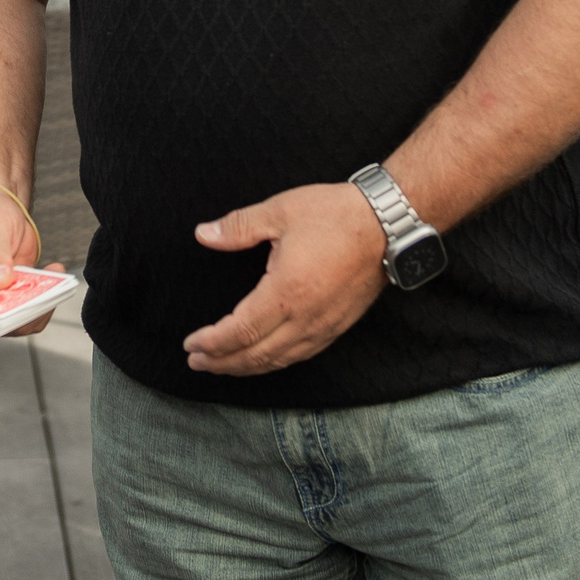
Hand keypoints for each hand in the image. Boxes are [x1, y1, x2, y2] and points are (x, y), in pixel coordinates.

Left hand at [181, 182, 387, 375]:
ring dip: (247, 367)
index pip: (240, 331)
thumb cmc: (335, 215)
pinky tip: (263, 359)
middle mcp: (305, 318)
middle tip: (197, 363)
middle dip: (222, 363)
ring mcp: (324, 326)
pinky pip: (300, 355)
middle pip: (256, 355)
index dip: (212, 342)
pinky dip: (275, 362)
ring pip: (279, 360)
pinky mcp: (338, 326)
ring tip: (222, 366)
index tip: (191, 343)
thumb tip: (202, 234)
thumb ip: (238, 227)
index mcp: (286, 292)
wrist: (388, 225)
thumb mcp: (279, 211)